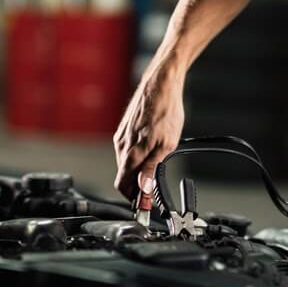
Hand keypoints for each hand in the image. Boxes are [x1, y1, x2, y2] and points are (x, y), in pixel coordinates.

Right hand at [112, 58, 184, 199]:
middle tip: (154, 187)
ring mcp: (121, 136)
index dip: (132, 197)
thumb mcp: (166, 145)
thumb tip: (143, 190)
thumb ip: (152, 169)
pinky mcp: (124, 128)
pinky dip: (136, 157)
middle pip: (123, 176)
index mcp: (130, 152)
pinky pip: (127, 150)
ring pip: (125, 163)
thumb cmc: (166, 110)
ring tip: (156, 166)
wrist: (160, 84)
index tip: (144, 203)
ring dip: (137, 170)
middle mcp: (121, 145)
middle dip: (136, 185)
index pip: (121, 185)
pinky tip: (150, 150)